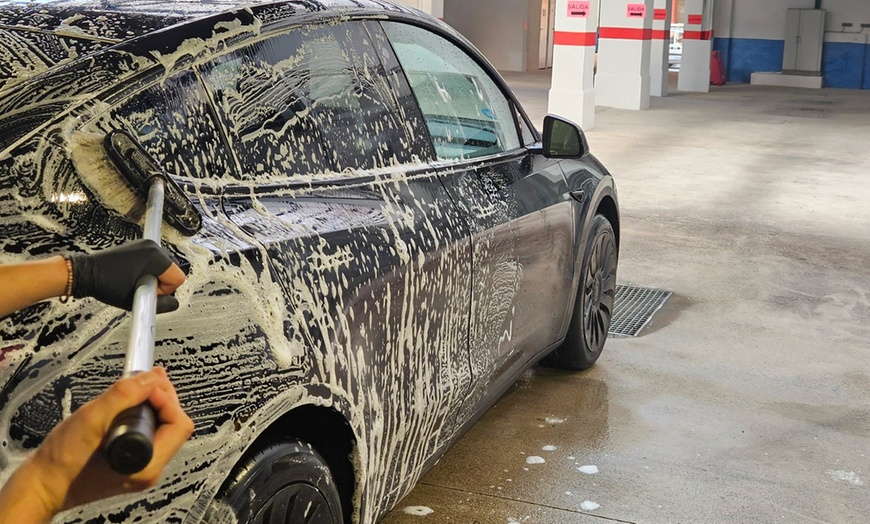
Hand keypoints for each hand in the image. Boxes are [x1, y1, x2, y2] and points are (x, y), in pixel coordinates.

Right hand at [0, 368, 193, 522]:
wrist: (42, 484)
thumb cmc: (61, 464)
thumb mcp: (92, 419)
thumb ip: (123, 396)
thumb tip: (149, 378)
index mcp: (146, 464)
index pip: (179, 423)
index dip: (166, 398)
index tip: (147, 384)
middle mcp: (149, 468)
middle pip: (174, 423)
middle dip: (161, 397)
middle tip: (144, 379)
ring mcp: (141, 466)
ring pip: (162, 427)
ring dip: (152, 404)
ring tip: (137, 388)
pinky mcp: (132, 462)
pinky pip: (149, 433)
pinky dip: (142, 414)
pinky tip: (130, 403)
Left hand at [70, 239, 185, 312]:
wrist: (87, 273)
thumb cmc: (106, 284)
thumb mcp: (135, 300)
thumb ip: (160, 304)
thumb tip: (173, 304)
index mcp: (155, 257)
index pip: (178, 277)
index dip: (165, 290)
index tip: (148, 291)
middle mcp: (153, 247)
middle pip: (173, 270)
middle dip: (161, 282)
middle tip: (142, 288)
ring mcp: (146, 244)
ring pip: (165, 266)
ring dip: (155, 276)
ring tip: (136, 282)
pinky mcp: (140, 246)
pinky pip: (155, 261)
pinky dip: (149, 270)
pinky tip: (135, 275)